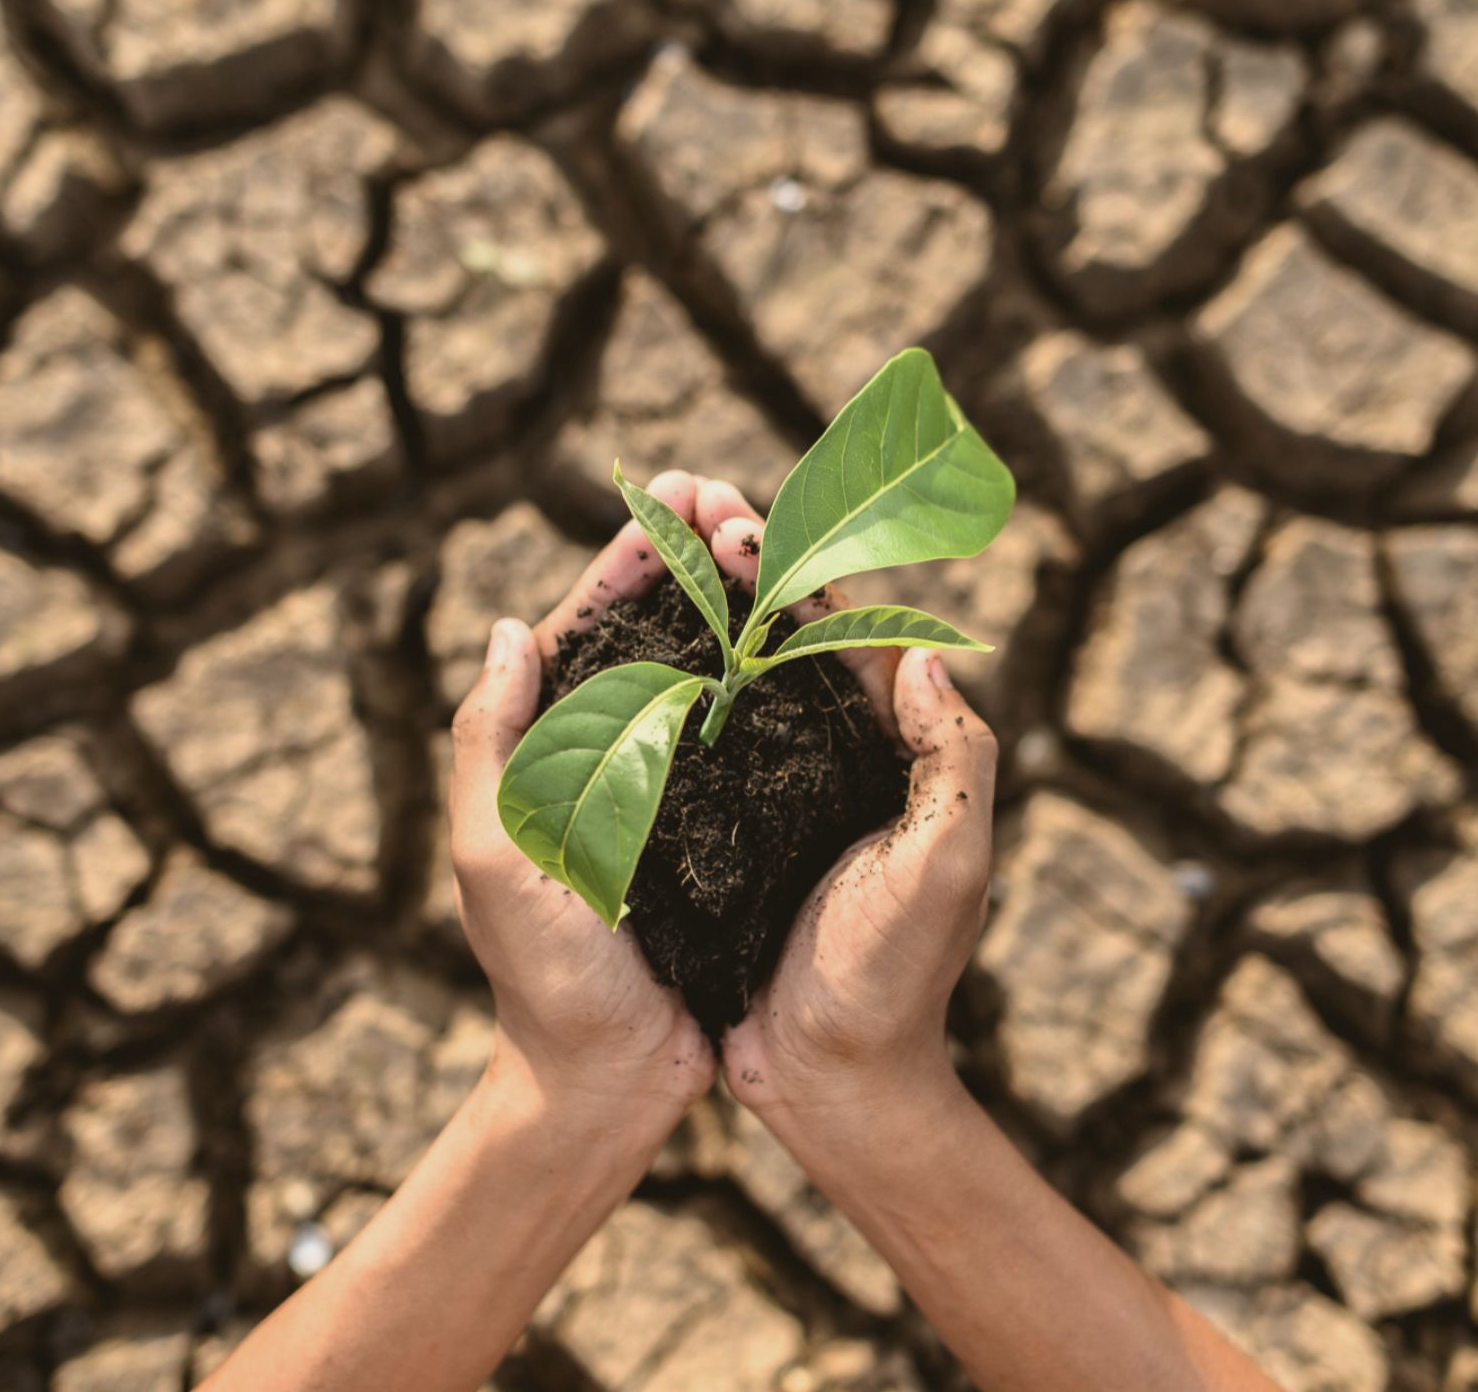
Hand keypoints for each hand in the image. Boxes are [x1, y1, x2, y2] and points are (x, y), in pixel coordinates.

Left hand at [448, 471, 716, 1125]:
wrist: (609, 1078)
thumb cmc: (545, 978)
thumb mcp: (496, 858)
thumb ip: (489, 745)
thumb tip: (506, 630)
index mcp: (545, 753)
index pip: (582, 629)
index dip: (626, 557)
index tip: (670, 495)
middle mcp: (606, 756)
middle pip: (648, 633)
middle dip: (686, 557)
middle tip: (732, 495)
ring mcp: (666, 787)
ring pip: (701, 670)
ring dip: (731, 602)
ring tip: (770, 541)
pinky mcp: (721, 823)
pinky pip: (745, 733)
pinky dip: (767, 679)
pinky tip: (803, 639)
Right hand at [691, 481, 997, 1125]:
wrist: (832, 1080)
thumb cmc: (893, 979)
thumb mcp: (947, 866)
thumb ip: (957, 760)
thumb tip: (930, 652)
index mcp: (891, 751)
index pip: (844, 632)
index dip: (793, 569)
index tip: (735, 521)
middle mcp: (833, 756)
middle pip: (785, 635)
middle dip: (739, 563)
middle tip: (685, 502)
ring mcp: (776, 789)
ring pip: (736, 674)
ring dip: (700, 606)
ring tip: (653, 546)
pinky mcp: (727, 828)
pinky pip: (697, 739)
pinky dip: (668, 685)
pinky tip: (624, 651)